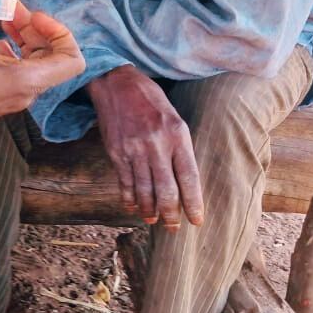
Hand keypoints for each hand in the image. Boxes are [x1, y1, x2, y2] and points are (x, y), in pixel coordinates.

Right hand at [0, 0, 83, 148]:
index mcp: (27, 82)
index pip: (73, 59)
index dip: (59, 31)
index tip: (31, 17)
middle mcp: (22, 93)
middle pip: (50, 57)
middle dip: (34, 27)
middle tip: (10, 9)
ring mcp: (4, 97)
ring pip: (28, 63)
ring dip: (19, 37)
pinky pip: (9, 70)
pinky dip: (4, 49)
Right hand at [87, 65, 204, 230]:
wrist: (117, 83)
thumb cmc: (151, 101)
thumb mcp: (175, 120)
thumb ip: (180, 149)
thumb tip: (183, 181)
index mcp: (177, 137)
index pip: (189, 178)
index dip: (193, 203)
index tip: (197, 221)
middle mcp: (156, 146)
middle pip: (166, 190)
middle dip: (171, 214)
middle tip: (174, 228)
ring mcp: (133, 150)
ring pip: (144, 190)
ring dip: (150, 210)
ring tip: (153, 220)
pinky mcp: (116, 152)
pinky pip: (124, 182)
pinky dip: (129, 198)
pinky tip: (134, 207)